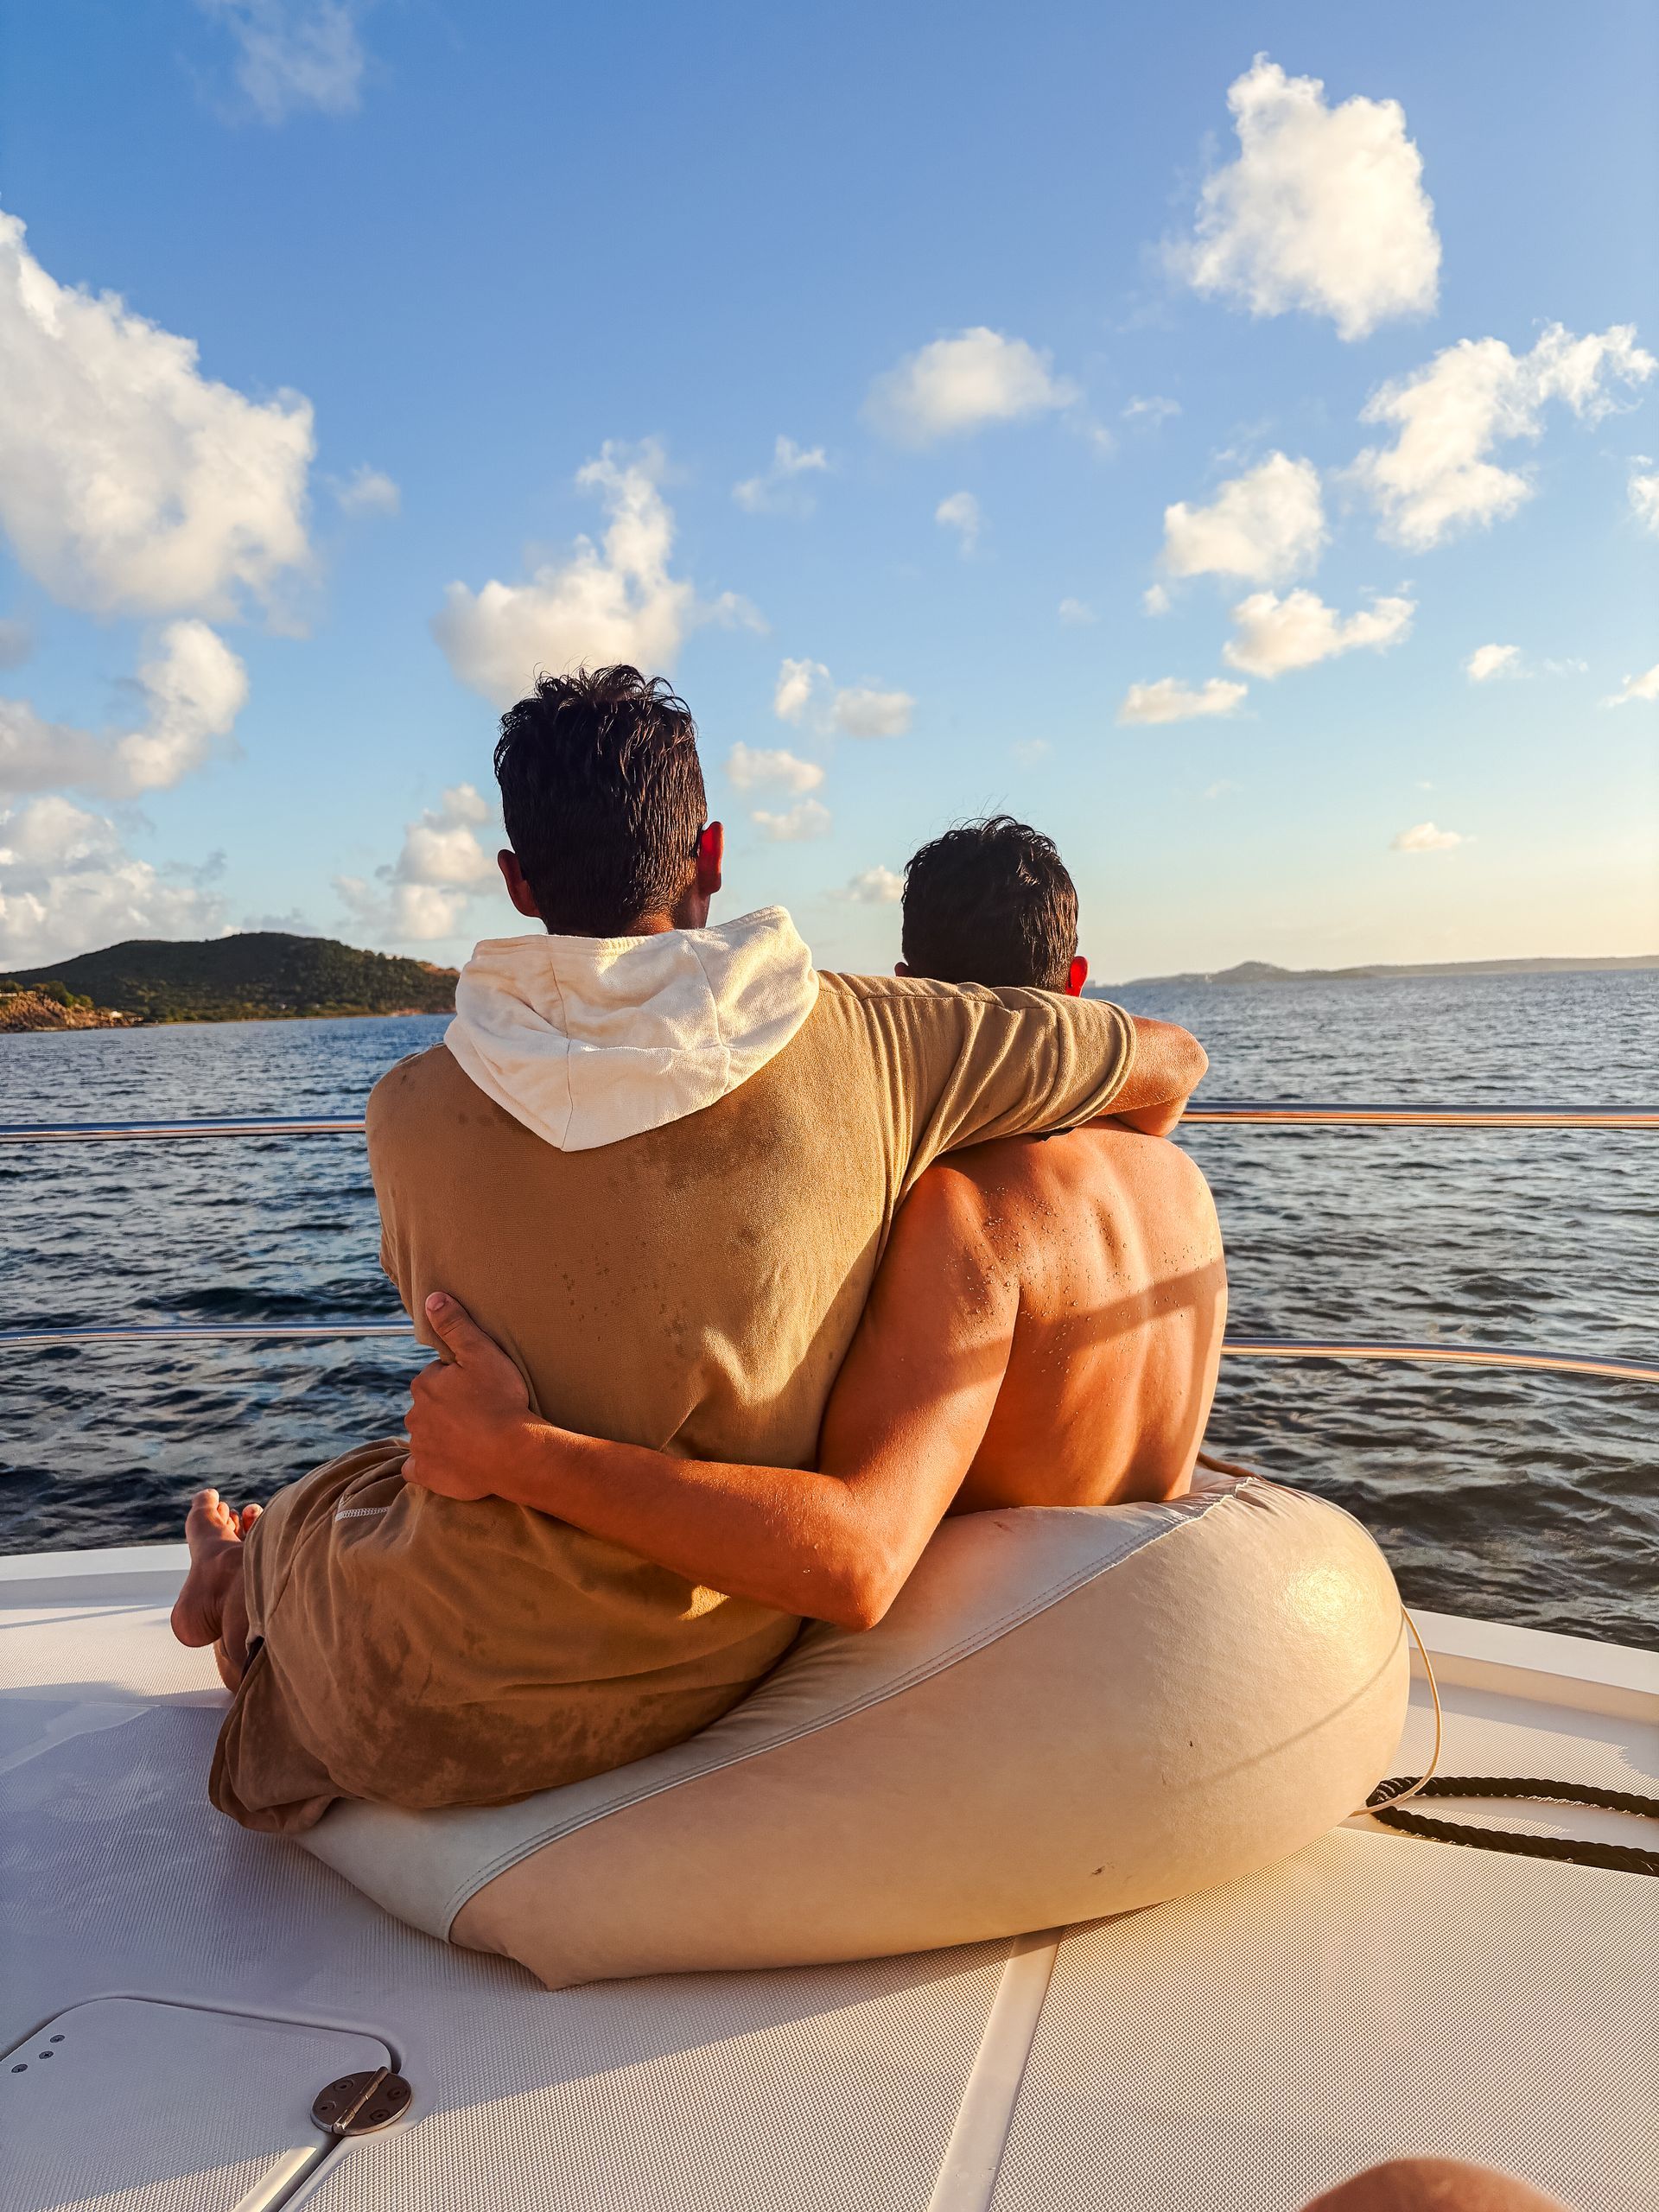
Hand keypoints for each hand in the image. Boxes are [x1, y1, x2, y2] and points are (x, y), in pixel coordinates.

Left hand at [403, 1291, 535, 1503]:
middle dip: (449, 1406)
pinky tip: (448, 1463)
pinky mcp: (427, 1474)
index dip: (461, 1380)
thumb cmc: (502, 1400)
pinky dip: (428, 1465)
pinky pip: (417, 1468)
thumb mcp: (482, 1352)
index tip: (482, 1387)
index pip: (438, 1375)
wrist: (514, 1454)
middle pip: (430, 1405)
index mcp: (424, 1384)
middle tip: (482, 1411)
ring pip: (426, 1434)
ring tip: (475, 1437)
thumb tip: (431, 1298)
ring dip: (443, 1434)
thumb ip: (455, 1324)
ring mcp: (420, 1446)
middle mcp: (414, 1414)